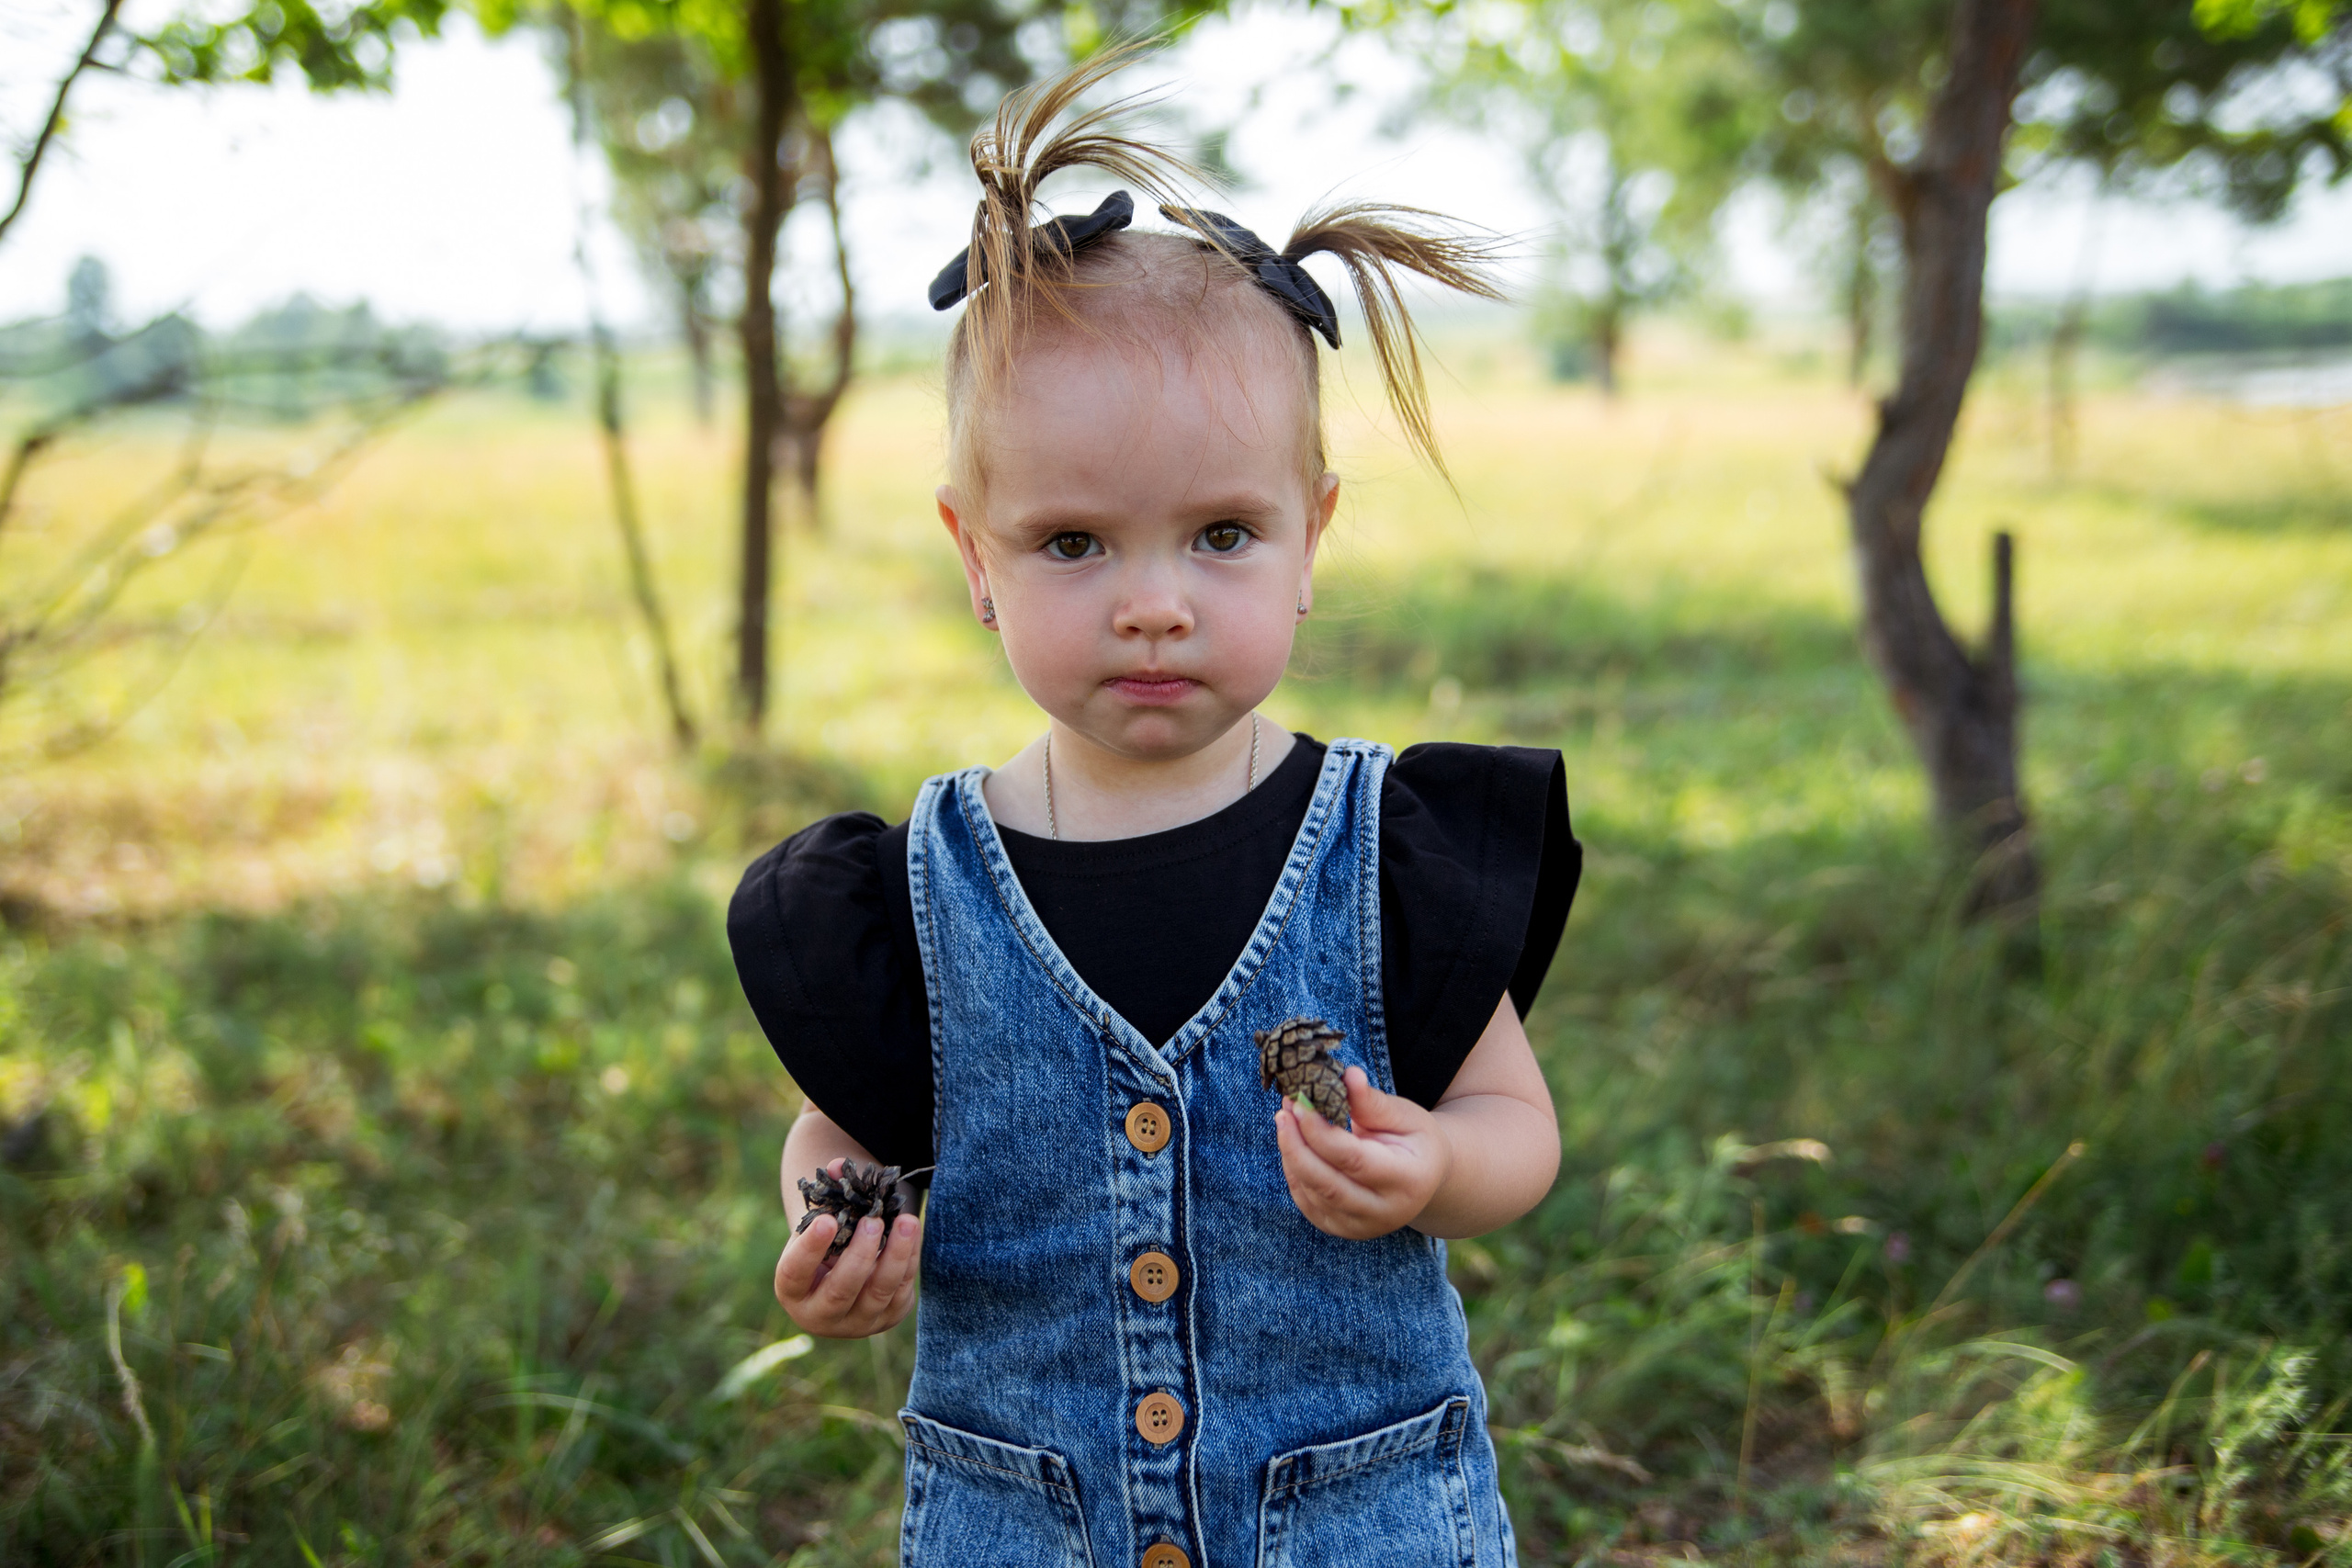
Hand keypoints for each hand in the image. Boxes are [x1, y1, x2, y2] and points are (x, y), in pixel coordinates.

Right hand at [774, 1159, 922, 1337]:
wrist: (847, 1271)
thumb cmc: (827, 1241)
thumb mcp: (819, 1223)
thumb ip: (826, 1193)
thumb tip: (837, 1165)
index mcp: (792, 1290)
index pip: (795, 1273)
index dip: (809, 1249)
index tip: (826, 1220)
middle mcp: (820, 1314)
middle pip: (841, 1290)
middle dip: (860, 1255)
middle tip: (873, 1221)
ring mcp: (856, 1322)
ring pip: (878, 1293)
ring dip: (895, 1255)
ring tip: (906, 1222)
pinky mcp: (888, 1318)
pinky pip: (902, 1289)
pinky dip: (909, 1259)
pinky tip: (912, 1231)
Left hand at [1273, 1066, 1452, 1239]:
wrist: (1424, 1178)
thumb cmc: (1414, 1140)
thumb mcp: (1404, 1115)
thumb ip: (1372, 1101)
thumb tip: (1347, 1075)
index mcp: (1408, 1180)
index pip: (1354, 1160)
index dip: (1321, 1132)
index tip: (1301, 1102)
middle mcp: (1386, 1212)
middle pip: (1328, 1184)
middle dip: (1297, 1145)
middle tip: (1285, 1111)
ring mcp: (1362, 1227)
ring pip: (1312, 1194)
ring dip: (1292, 1154)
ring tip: (1286, 1119)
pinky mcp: (1341, 1229)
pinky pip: (1307, 1202)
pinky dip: (1294, 1172)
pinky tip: (1293, 1144)